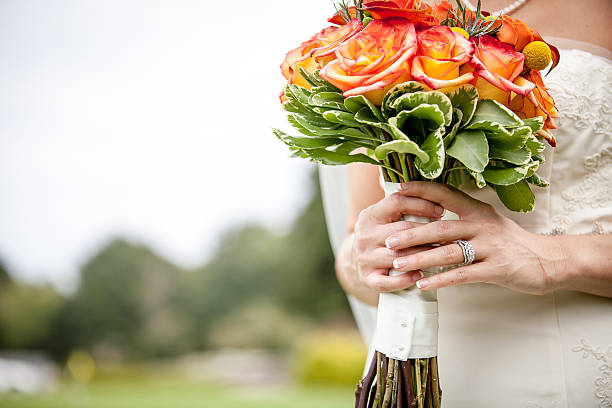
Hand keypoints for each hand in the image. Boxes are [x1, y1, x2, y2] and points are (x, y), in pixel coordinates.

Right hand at [352, 191, 444, 291]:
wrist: (358, 257)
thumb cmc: (382, 234)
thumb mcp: (385, 216)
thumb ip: (403, 206)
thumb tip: (437, 195)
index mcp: (370, 215)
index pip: (397, 202)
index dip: (421, 204)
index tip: (441, 210)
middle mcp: (364, 235)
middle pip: (401, 232)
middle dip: (428, 233)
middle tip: (450, 235)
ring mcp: (364, 257)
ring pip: (398, 257)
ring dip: (422, 257)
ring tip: (441, 255)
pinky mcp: (367, 278)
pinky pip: (388, 281)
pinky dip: (406, 279)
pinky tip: (420, 275)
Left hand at [385, 182, 565, 294]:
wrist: (548, 261)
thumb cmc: (510, 242)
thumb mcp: (487, 223)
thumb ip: (460, 219)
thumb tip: (426, 219)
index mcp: (478, 211)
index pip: (446, 194)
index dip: (422, 190)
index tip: (398, 190)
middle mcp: (482, 225)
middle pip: (441, 228)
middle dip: (412, 234)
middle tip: (388, 240)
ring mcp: (490, 247)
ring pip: (448, 252)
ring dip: (421, 258)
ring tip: (398, 263)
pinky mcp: (497, 268)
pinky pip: (463, 275)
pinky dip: (441, 280)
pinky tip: (423, 284)